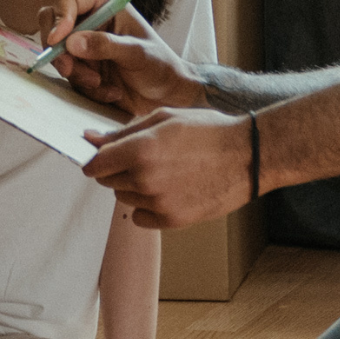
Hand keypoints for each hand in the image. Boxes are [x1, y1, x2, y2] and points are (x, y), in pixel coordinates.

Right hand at [39, 0, 204, 114]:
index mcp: (104, 7)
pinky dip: (87, 89)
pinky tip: (111, 92)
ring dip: (77, 74)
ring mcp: (84, 47)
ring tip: (102, 84)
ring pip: (59, 55)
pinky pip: (70, 78)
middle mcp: (90, 23)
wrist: (168, 96)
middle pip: (50, 24)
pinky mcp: (83, 69)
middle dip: (57, 49)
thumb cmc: (160, 66)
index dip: (57, 16)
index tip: (57, 40)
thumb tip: (72, 42)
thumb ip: (106, 45)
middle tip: (69, 68)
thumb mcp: (137, 53)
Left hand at [83, 108, 251, 228]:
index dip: (96, 160)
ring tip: (162, 171)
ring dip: (133, 186)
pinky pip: (140, 217)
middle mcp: (145, 178)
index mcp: (140, 149)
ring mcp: (158, 202)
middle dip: (116, 169)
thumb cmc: (209, 130)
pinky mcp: (172, 220)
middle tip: (142, 157)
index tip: (104, 157)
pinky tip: (167, 190)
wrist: (249, 155)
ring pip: (124, 198)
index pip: (95, 165)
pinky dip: (146, 207)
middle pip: (107, 182)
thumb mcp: (164, 118)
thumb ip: (123, 131)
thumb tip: (90, 139)